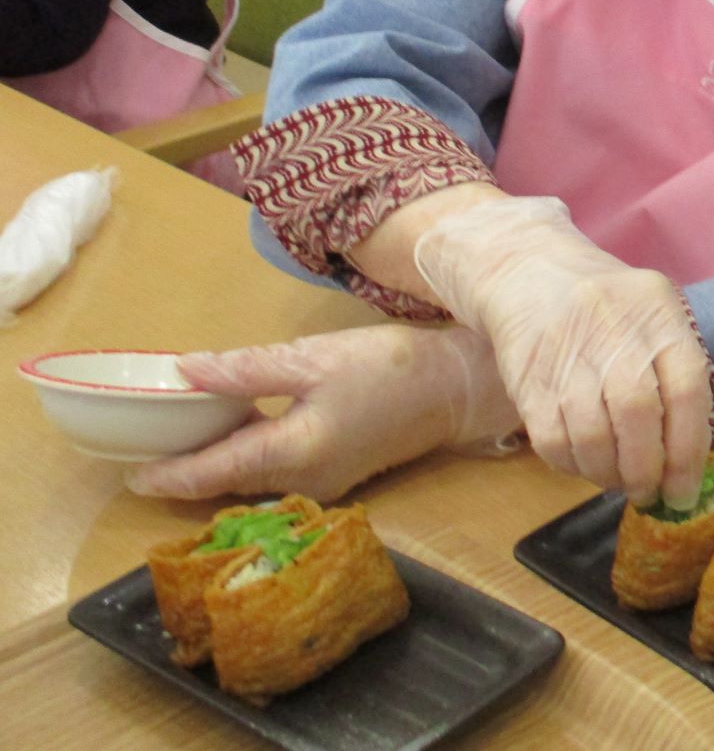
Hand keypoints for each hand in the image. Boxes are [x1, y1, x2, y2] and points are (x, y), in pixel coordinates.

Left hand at [127, 323, 519, 501]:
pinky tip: (240, 429)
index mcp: (292, 452)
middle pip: (229, 482)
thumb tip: (186, 372)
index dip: (170, 474)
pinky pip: (276, 473)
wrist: (455, 388)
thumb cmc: (389, 368)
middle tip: (149, 447)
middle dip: (188, 470)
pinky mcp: (336, 473)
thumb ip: (247, 370)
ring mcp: (322, 482)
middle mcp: (302, 480)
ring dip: (218, 464)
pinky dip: (249, 457)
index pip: (214, 472)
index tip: (132, 474)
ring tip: (184, 438)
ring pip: (252, 479)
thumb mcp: (313, 358)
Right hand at [413, 196, 710, 507]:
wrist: (526, 270)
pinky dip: (573, 466)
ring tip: (617, 481)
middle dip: (647, 470)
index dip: (690, 449)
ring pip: (593, 436)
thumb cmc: (606, 303)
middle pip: (639, 415)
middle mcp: (614, 330)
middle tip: (650, 492)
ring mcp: (567, 354)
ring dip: (608, 474)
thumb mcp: (652, 313)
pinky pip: (553, 441)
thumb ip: (674, 370)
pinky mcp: (528, 379)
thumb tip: (691, 454)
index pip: (687, 387)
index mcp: (658, 312)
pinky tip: (584, 464)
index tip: (685, 489)